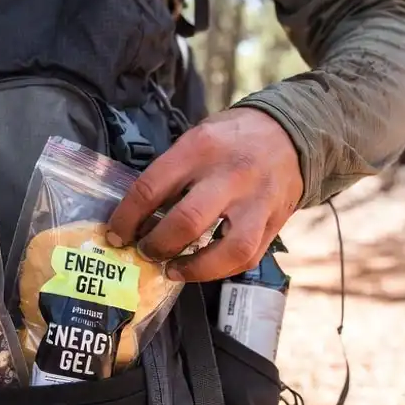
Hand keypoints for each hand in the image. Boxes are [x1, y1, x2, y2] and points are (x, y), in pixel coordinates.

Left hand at [106, 108, 302, 282]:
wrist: (289, 135)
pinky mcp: (274, 223)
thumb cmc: (231, 139)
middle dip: (157, 245)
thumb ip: (170, 173)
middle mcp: (231, 175)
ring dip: (194, 268)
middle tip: (144, 251)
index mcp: (200, 149)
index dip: (127, 218)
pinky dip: (219, 270)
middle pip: (187, 221)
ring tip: (172, 269)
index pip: (151, 188)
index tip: (116, 235)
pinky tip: (200, 268)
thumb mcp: (195, 139)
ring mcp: (257, 202)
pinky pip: (247, 258)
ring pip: (228, 249)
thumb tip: (136, 216)